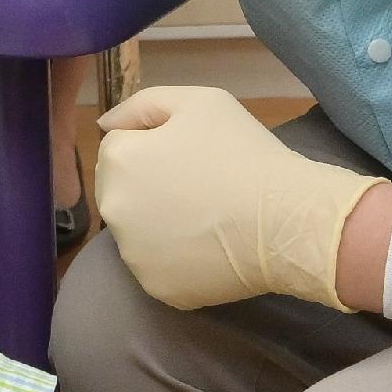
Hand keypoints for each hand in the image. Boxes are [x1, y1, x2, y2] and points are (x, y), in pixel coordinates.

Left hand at [93, 84, 387, 311]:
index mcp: (118, 161)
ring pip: (136, 231)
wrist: (287, 221)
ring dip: (157, 222)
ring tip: (204, 217)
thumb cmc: (244, 153)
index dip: (152, 145)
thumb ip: (141, 106)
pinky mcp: (157, 289)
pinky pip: (157, 265)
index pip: (116, 147)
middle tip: (196, 185)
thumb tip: (104, 124)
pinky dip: (175, 258)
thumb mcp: (198, 102)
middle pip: (120, 191)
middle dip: (146, 184)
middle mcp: (113, 211)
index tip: (188, 153)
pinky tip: (208, 247)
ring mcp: (133, 256)